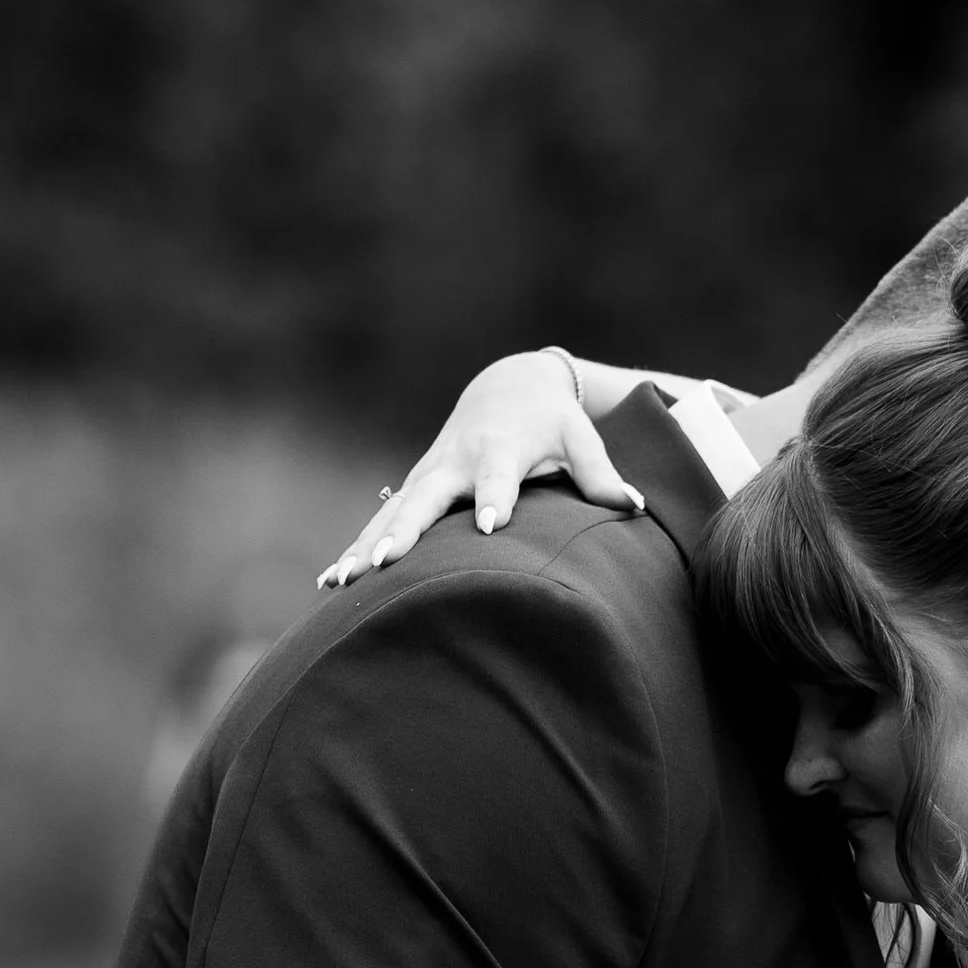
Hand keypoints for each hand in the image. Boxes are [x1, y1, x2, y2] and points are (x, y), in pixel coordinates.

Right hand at [318, 352, 642, 585]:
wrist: (508, 385)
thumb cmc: (553, 420)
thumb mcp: (580, 438)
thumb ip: (602, 476)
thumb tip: (637, 507)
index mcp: (499, 450)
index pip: (497, 478)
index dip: (493, 499)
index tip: (488, 525)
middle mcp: (456, 462)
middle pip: (426, 498)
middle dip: (403, 530)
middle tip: (384, 561)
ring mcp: (429, 475)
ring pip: (391, 513)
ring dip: (364, 546)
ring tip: (341, 581)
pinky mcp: (414, 488)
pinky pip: (379, 520)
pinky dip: (355, 547)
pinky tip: (329, 582)